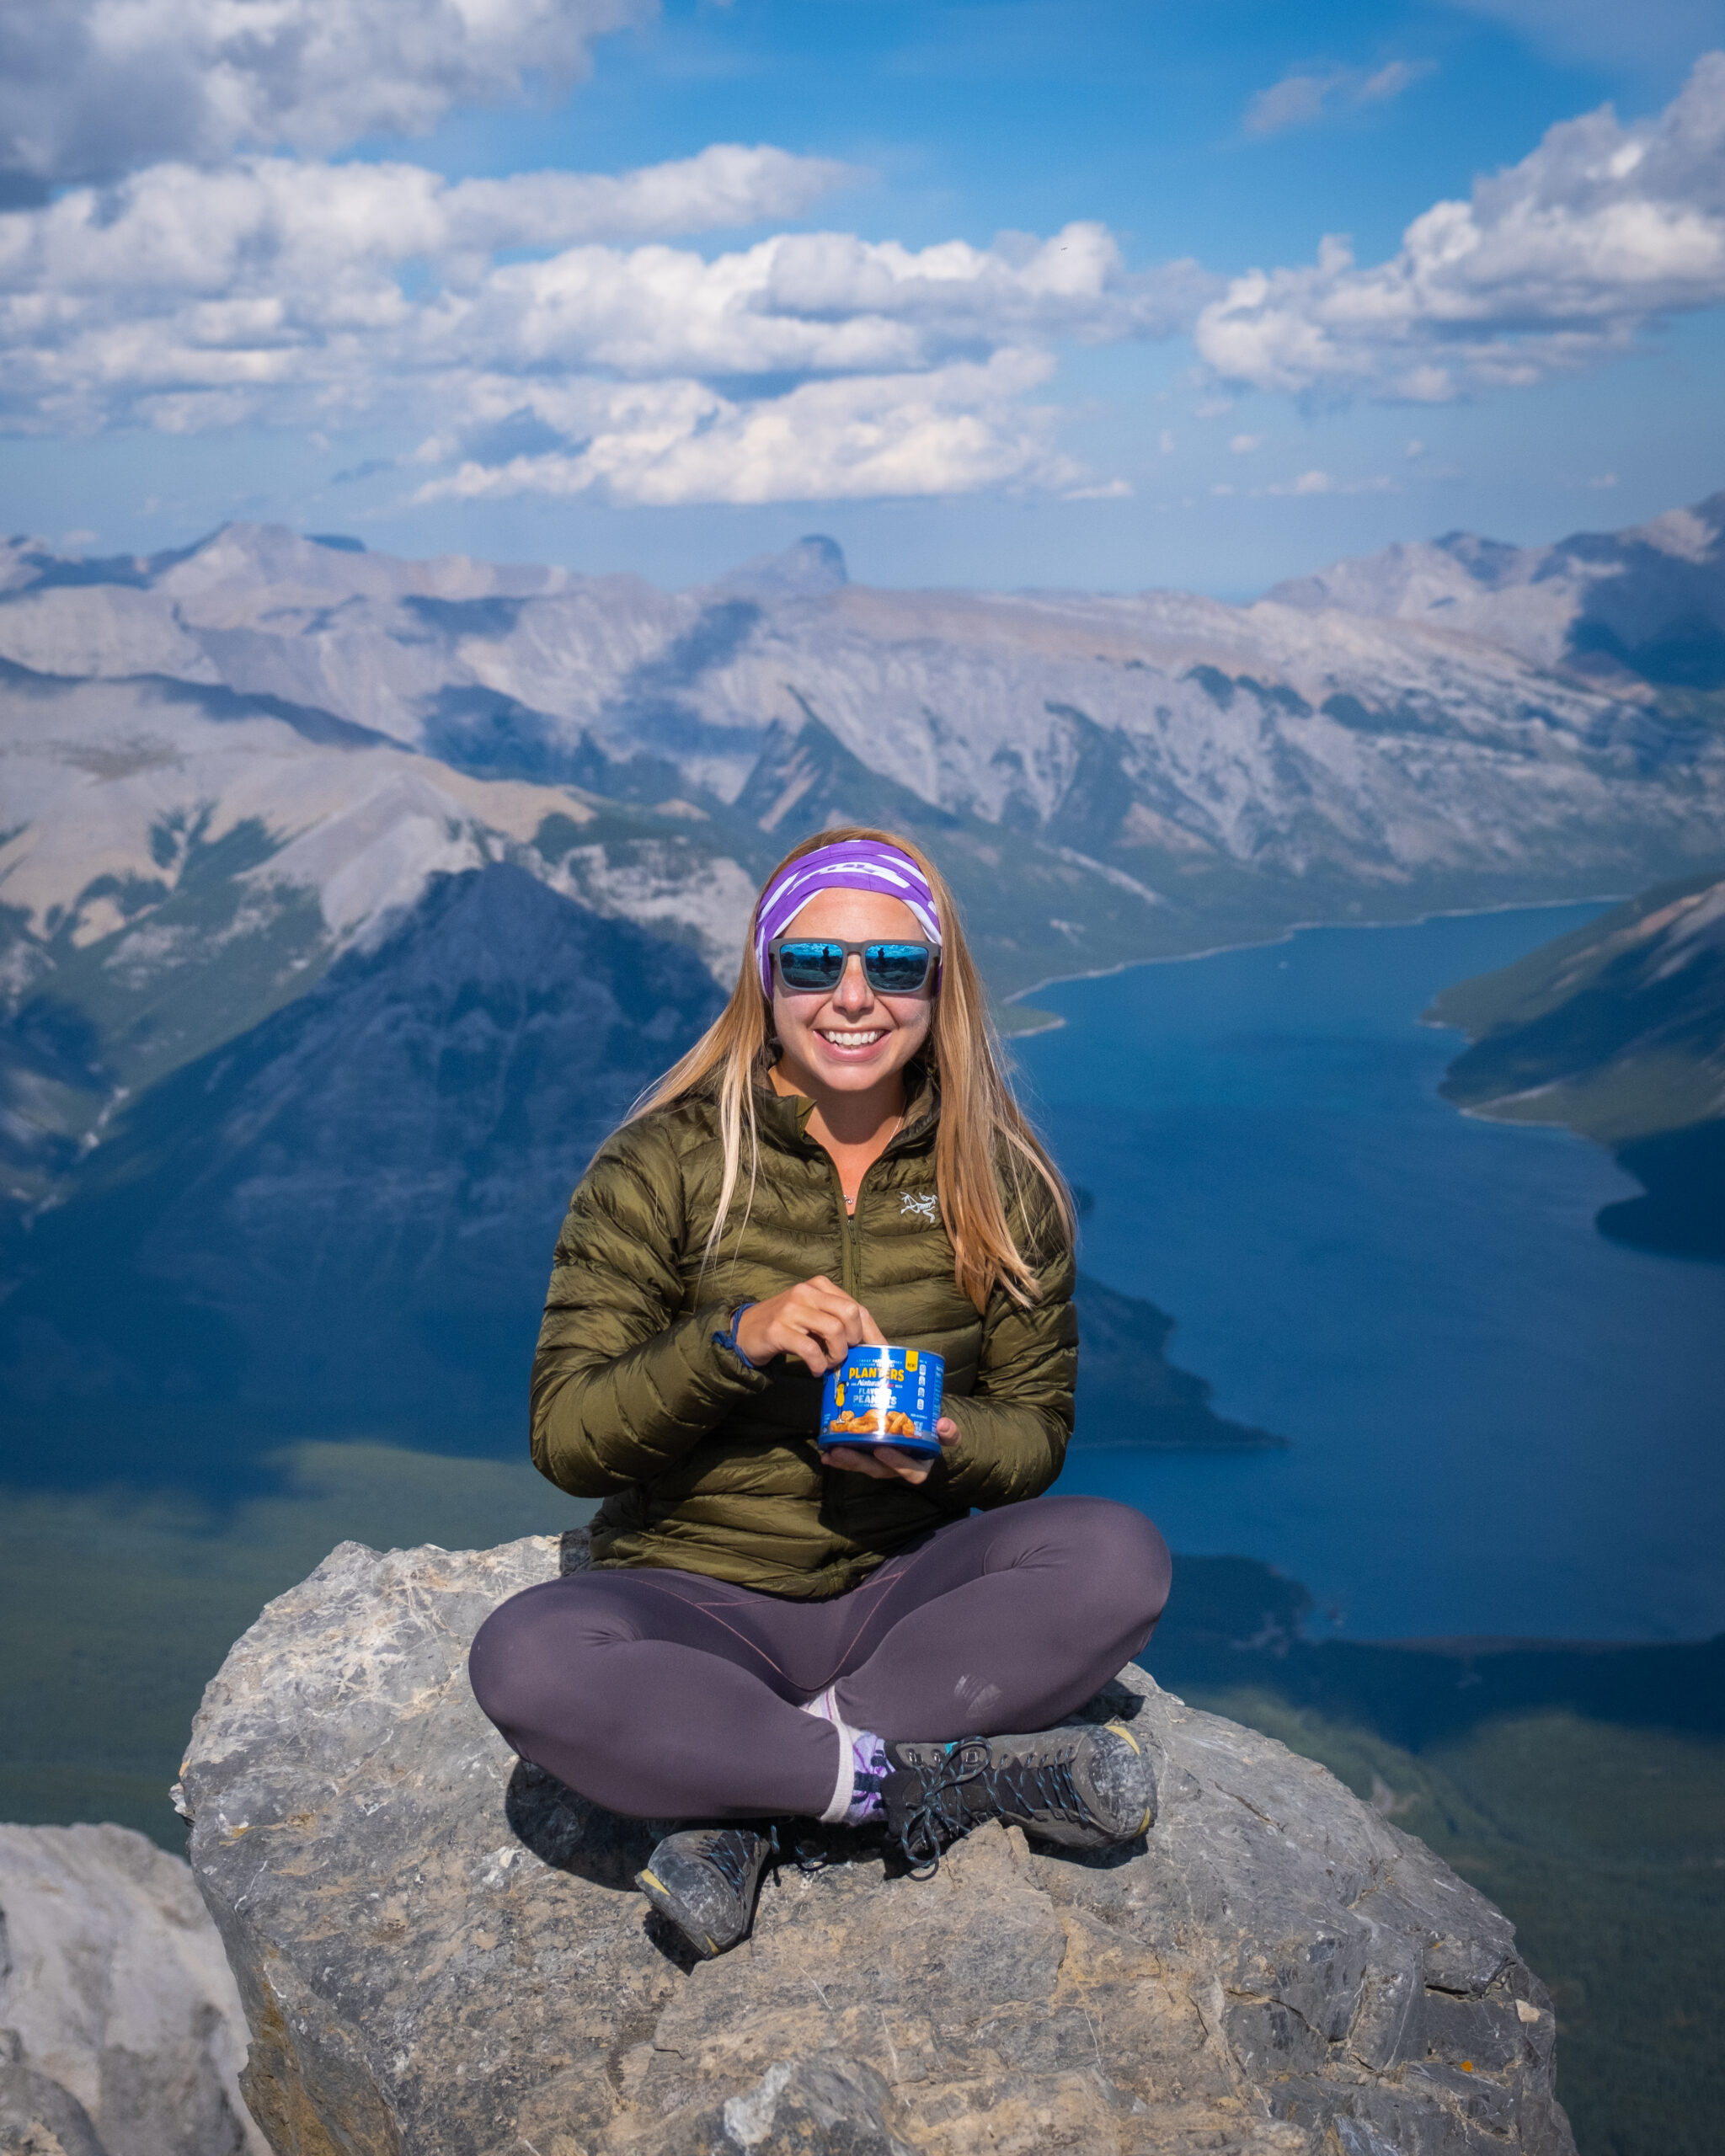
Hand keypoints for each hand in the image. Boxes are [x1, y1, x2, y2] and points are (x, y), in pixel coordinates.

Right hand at [733, 1276, 884, 1378]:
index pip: (857, 1306)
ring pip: (834, 1330)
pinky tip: (815, 1369)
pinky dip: (818, 1364)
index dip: (872, 1332)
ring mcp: (791, 1309)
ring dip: (837, 1354)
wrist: (745, 1331)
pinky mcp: (777, 1329)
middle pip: (850, 1314)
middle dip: (854, 1340)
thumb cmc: (787, 1326)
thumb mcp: (814, 1316)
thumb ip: (838, 1321)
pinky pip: (810, 1349)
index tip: (880, 1352)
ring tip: (829, 1363)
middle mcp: (806, 1292)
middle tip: (845, 1354)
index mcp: (820, 1286)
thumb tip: (873, 1345)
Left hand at [822, 1417, 958, 1485]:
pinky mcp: (871, 1458)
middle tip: (840, 1451)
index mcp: (919, 1466)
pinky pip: (855, 1461)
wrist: (927, 1433)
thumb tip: (945, 1424)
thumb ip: (949, 1432)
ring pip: (864, 1466)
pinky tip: (826, 1453)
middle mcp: (899, 1469)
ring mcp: (883, 1464)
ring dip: (845, 1461)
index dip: (896, 1462)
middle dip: (858, 1462)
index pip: (910, 1471)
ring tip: (829, 1454)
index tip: (882, 1449)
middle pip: (878, 1470)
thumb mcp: (947, 1434)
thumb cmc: (936, 1434)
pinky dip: (841, 1458)